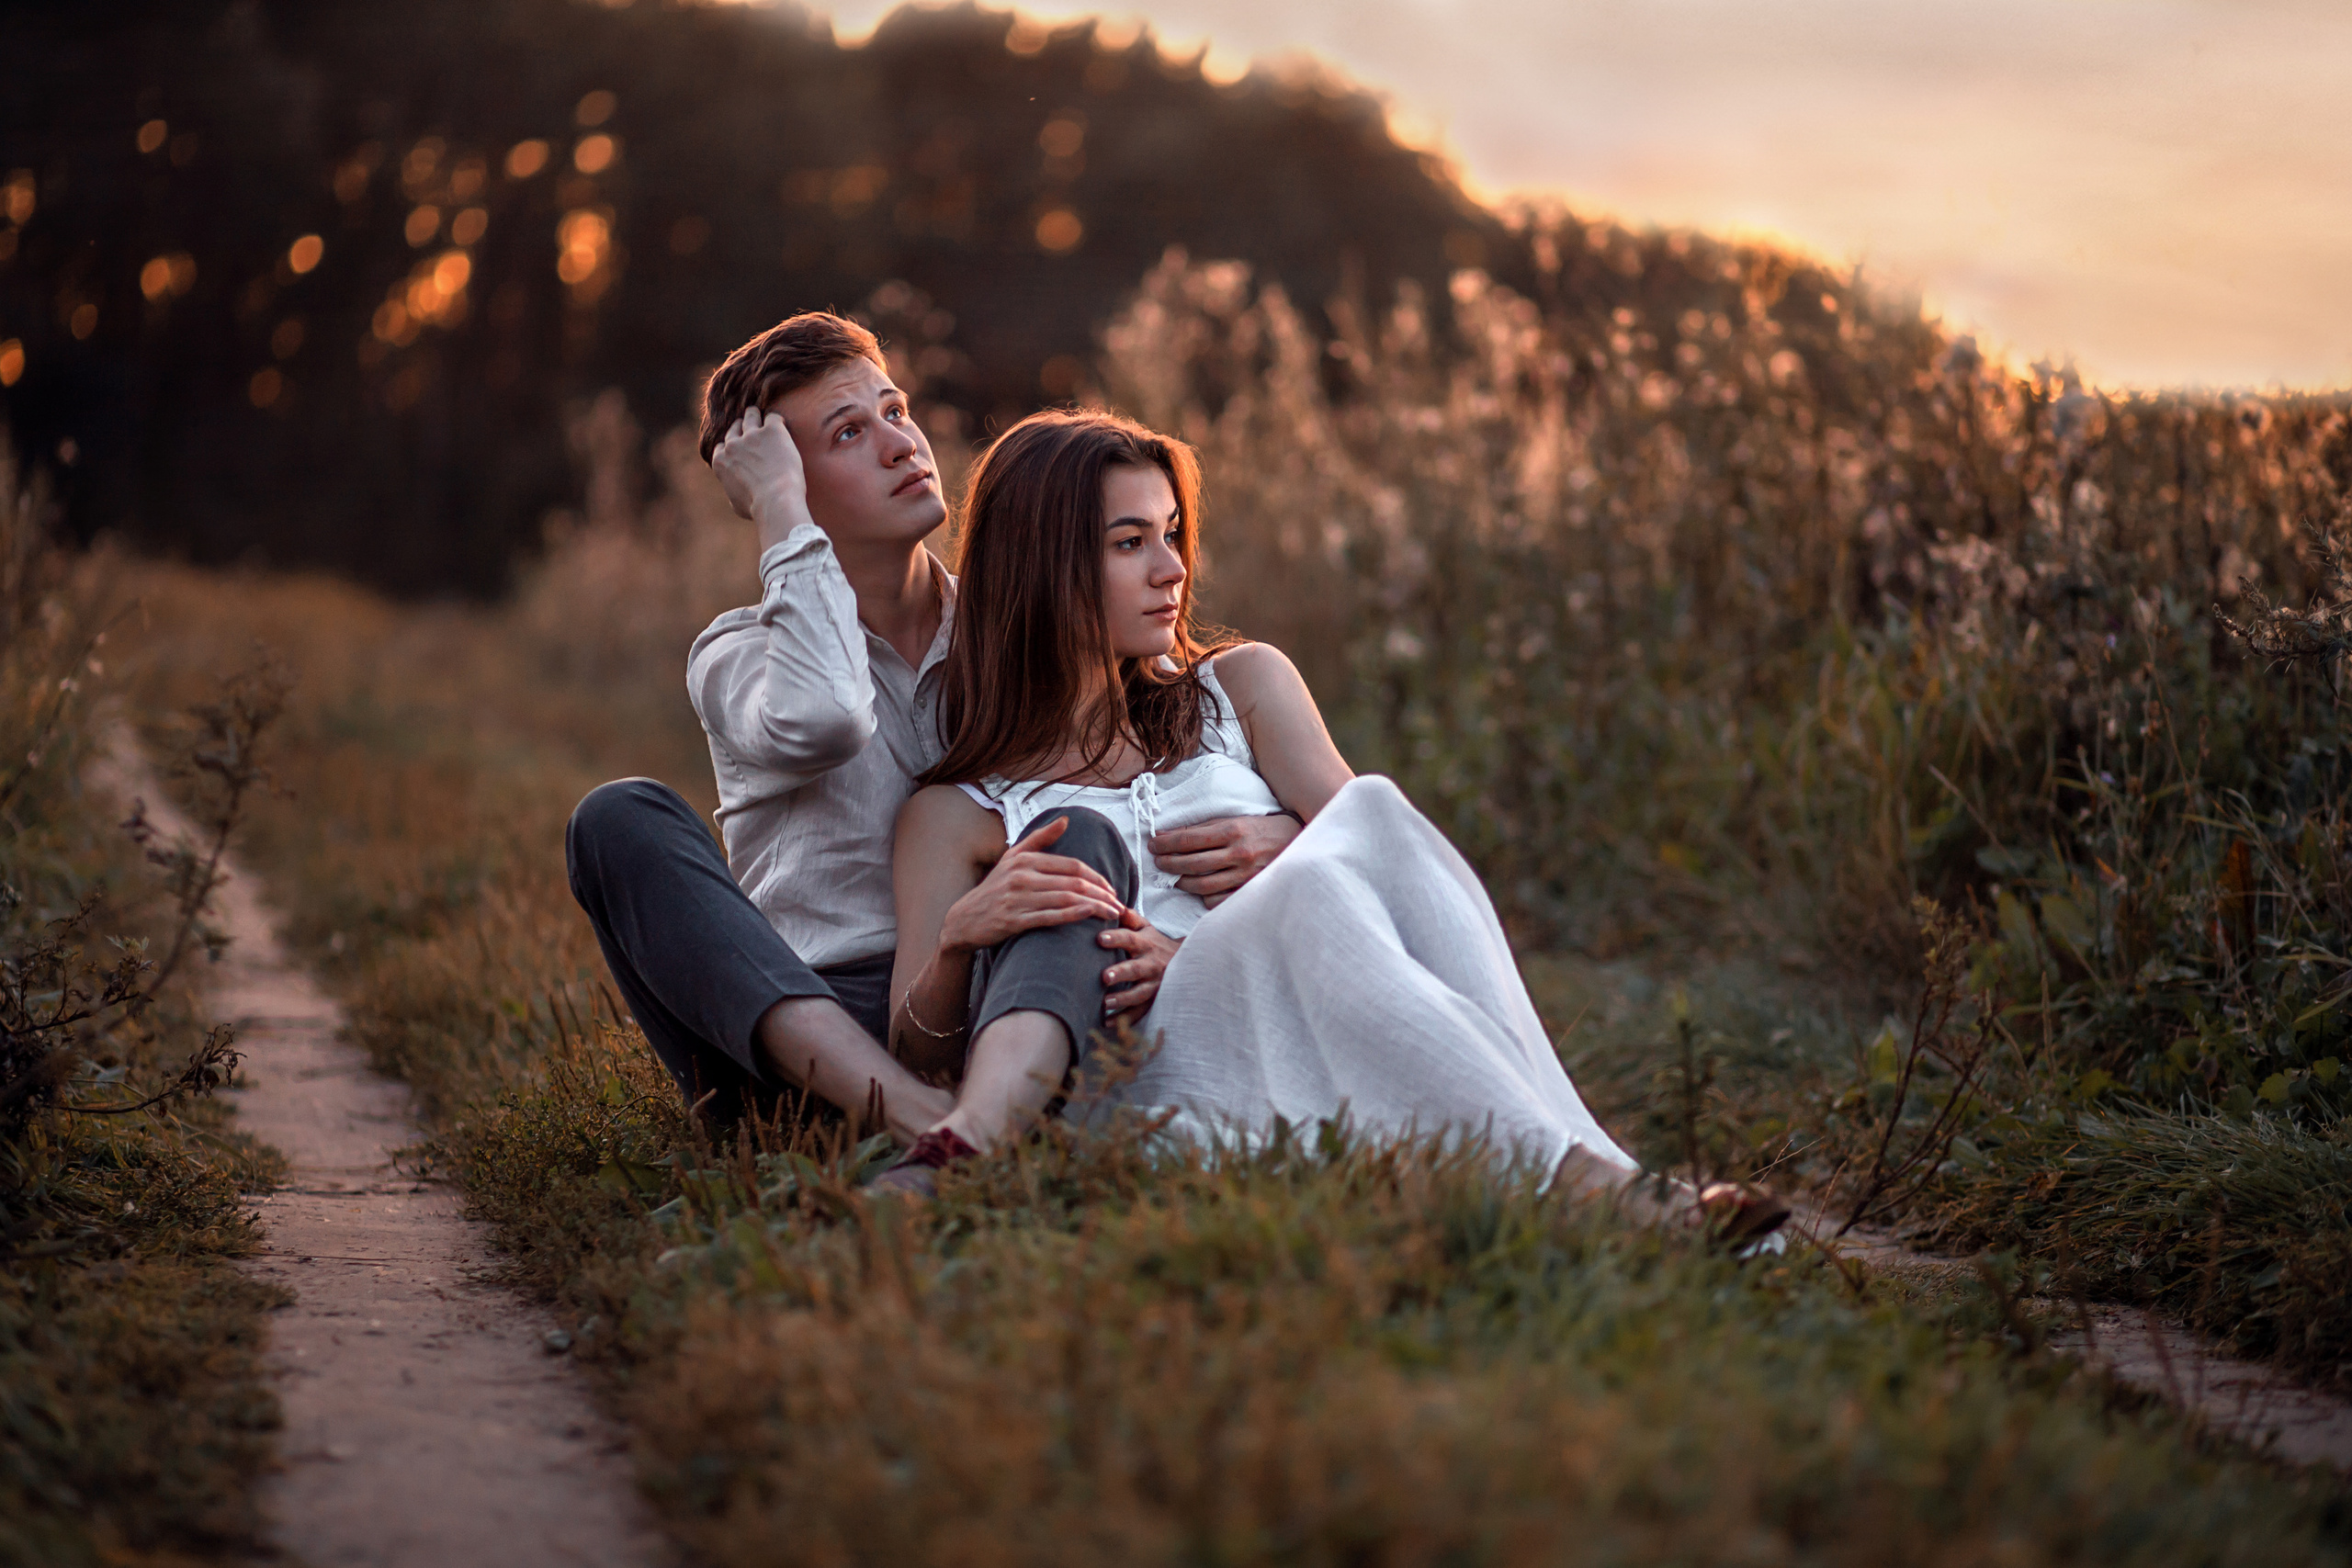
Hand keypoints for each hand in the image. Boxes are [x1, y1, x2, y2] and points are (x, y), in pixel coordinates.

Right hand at [708, 406, 811, 550]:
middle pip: (736, 427)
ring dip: (758, 417)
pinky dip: (778, 422)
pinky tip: (784, 429)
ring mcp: (752, 435)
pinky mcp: (772, 430)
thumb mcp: (737, 505)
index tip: (742, 449)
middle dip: (744, 428)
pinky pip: (774, 417)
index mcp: (721, 461)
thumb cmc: (758, 507)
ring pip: (751, 415)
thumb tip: (735, 494)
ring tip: (767, 422)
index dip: (733, 446)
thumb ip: (733, 493)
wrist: (776, 499)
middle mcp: (733, 444)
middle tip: (755, 432)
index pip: (722, 445)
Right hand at [940, 815, 1126, 954]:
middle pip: (1074, 882)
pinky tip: (1090, 916)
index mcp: (1025, 859)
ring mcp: (1017, 899)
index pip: (1072, 865)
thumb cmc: (994, 889)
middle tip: (1120, 904)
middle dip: (1102, 893)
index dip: (1097, 877)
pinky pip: (1050, 916)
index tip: (1112, 889)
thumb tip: (1065, 821)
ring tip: (1113, 914)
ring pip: (1066, 899)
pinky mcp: (1014, 920)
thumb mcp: (1012, 858)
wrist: (964, 920)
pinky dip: (1073, 915)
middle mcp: (1021, 876)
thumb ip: (1040, 839)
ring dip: (1095, 906)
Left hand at [1099, 908, 1179, 1020]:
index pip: (1130, 939)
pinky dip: (1124, 1019)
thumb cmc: (1157, 943)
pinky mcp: (1154, 1000)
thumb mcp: (1147, 928)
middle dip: (1121, 972)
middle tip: (1104, 976)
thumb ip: (1129, 917)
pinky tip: (1107, 1023)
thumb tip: (1110, 901)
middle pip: (1135, 969)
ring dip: (1123, 998)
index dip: (1116, 938)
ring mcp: (1154, 984)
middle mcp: (1151, 965)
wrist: (1188, 963)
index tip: (1100, 938)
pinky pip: (1140, 1012)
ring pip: (1139, 993)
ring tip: (1105, 1002)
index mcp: (1146, 944)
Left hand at [1148, 811, 1300, 907]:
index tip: (1153, 843)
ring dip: (1182, 882)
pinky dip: (1205, 897)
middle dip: (1168, 863)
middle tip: (1157, 862)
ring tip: (1175, 878)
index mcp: (1232, 830)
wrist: (1298, 840)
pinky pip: (1218, 900)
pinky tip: (1200, 890)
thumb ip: (1206, 827)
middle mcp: (1238, 853)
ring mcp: (1244, 875)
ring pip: (1202, 885)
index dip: (1166, 842)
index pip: (1188, 839)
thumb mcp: (1235, 819)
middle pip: (1191, 863)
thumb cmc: (1261, 828)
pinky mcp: (1250, 890)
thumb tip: (1172, 834)